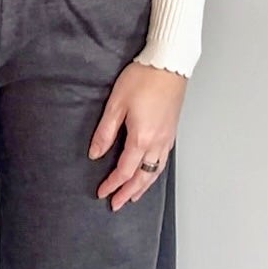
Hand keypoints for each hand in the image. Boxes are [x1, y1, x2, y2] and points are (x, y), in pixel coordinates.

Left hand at [89, 61, 186, 210]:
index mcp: (141, 138)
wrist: (169, 64)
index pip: (124, 170)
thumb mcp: (116, 104)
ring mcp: (167, 139)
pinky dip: (154, 174)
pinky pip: (163, 161)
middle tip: (117, 204)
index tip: (102, 193)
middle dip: (128, 193)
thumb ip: (105, 132)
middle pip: (142, 177)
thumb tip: (95, 154)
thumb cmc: (142, 79)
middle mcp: (157, 143)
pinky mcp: (172, 132)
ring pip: (155, 172)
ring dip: (143, 187)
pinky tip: (150, 174)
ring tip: (134, 196)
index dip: (112, 184)